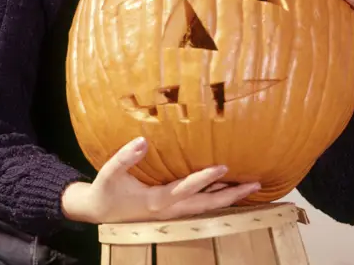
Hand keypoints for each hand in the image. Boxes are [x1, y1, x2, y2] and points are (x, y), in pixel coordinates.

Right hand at [62, 137, 260, 223]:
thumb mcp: (110, 174)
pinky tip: (225, 188)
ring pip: (206, 206)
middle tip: (255, 184)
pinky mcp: (172, 210)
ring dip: (228, 197)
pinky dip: (215, 198)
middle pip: (207, 204)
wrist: (98, 211)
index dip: (206, 177)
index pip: (187, 188)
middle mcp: (170, 210)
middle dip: (231, 195)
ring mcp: (173, 213)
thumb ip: (125, 158)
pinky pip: (199, 205)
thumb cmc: (106, 191)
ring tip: (250, 187)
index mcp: (157, 201)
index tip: (225, 166)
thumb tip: (143, 140)